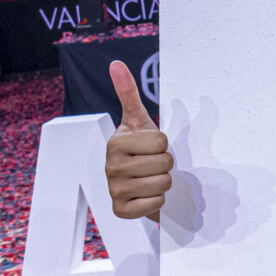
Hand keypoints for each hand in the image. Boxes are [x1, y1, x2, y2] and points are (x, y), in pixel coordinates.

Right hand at [105, 60, 172, 220]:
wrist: (131, 181)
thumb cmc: (138, 148)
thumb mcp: (137, 120)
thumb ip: (128, 92)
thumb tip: (116, 64)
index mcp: (115, 143)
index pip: (161, 142)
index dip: (163, 144)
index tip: (150, 147)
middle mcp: (110, 167)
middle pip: (165, 163)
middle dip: (165, 164)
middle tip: (152, 164)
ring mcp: (114, 190)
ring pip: (163, 184)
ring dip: (163, 182)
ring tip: (150, 178)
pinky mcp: (121, 211)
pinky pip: (155, 205)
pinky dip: (156, 201)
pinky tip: (146, 195)